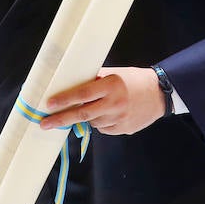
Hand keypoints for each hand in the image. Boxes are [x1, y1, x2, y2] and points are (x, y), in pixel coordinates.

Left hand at [38, 67, 164, 135]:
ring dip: (86, 118)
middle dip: (61, 119)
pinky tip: (109, 114)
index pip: (82, 94)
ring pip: (93, 122)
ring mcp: (119, 119)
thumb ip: (95, 79)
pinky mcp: (123, 130)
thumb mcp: (115, 73)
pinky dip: (100, 122)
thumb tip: (71, 84)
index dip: (64, 100)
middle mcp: (115, 103)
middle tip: (44, 123)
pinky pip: (104, 128)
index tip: (49, 104)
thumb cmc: (134, 80)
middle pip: (82, 114)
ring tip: (93, 109)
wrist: (161, 94)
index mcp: (111, 85)